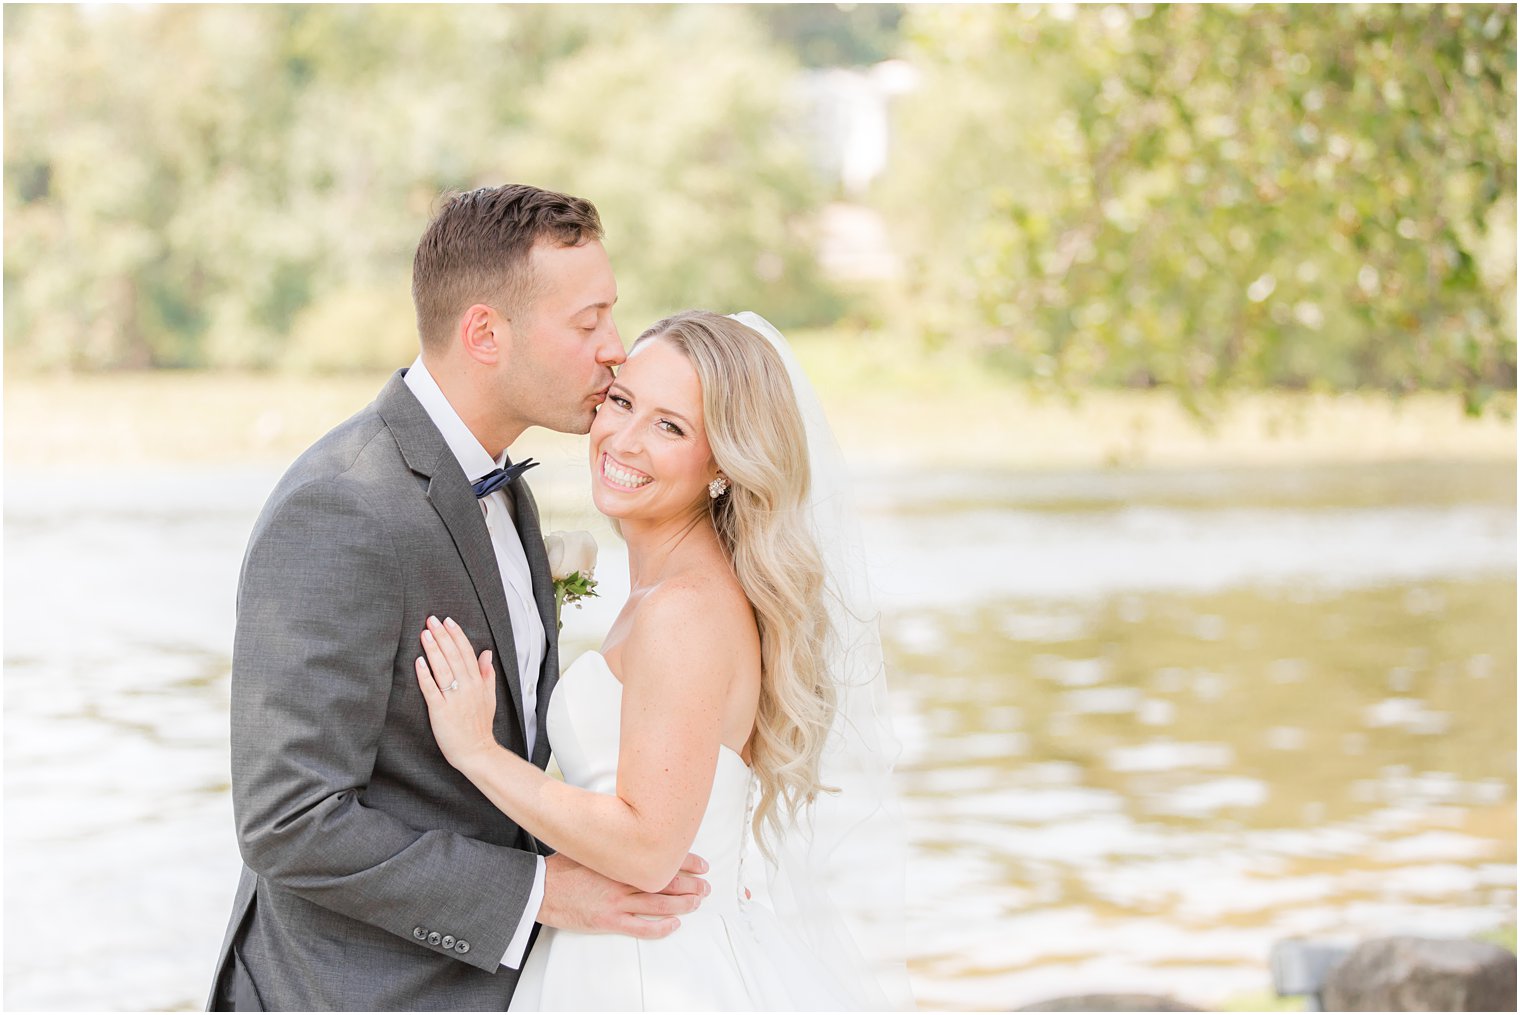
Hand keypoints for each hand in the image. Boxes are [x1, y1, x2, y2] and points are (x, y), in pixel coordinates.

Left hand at [414, 615, 498, 771]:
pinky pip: (432, 690)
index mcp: (478, 683)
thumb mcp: (490, 697)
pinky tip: (418, 662)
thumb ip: (488, 674)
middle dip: (442, 636)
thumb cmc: (480, 726)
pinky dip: (425, 675)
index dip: (457, 635)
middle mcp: (467, 688)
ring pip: (443, 669)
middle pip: (454, 656)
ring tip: (425, 634)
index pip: (467, 653)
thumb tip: (487, 653)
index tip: (448, 621)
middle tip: (431, 620)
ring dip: (433, 650)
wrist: (477, 752)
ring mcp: (454, 699)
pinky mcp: (441, 711)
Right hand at [538, 851, 710, 938]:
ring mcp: (617, 902)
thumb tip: (631, 827)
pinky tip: (674, 925)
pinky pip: (641, 928)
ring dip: (683, 904)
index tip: (702, 864)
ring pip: (659, 905)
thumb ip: (613, 841)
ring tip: (698, 903)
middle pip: (667, 882)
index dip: (686, 861)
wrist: (540, 889)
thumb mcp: (591, 845)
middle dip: (691, 885)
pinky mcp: (608, 921)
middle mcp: (623, 880)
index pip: (661, 858)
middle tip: (707, 887)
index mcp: (620, 859)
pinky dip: (660, 928)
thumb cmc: (563, 867)